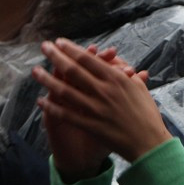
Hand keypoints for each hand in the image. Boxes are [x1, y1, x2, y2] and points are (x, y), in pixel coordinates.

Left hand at [37, 45, 146, 181]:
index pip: (88, 59)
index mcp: (116, 78)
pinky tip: (41, 101)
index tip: (59, 42)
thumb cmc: (146, 113)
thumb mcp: (139, 86)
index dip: (71, 49)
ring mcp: (94, 108)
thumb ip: (122, 71)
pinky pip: (66, 114)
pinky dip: (52, 107)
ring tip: (35, 72)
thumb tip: (109, 58)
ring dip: (47, 80)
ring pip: (65, 91)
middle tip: (43, 47)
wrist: (148, 142)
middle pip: (73, 70)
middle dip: (55, 56)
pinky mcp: (89, 125)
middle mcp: (103, 90)